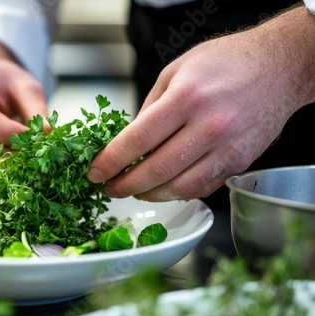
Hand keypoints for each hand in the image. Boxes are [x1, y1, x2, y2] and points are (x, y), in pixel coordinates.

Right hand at [0, 41, 47, 176]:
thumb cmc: (4, 83)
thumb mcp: (25, 87)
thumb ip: (36, 110)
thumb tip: (49, 134)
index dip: (7, 133)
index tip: (33, 139)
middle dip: (4, 154)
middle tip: (32, 155)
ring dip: (1, 170)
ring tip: (26, 164)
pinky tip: (16, 172)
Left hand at [87, 5, 314, 200]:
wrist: (278, 67)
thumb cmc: (226, 62)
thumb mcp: (176, 71)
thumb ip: (150, 108)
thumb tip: (129, 141)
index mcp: (186, 98)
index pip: (138, 140)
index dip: (111, 162)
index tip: (95, 173)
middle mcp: (209, 126)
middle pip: (156, 171)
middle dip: (125, 185)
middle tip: (110, 187)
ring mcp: (227, 148)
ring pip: (179, 188)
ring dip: (150, 194)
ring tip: (135, 189)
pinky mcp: (240, 162)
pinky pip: (203, 188)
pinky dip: (178, 192)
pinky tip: (164, 186)